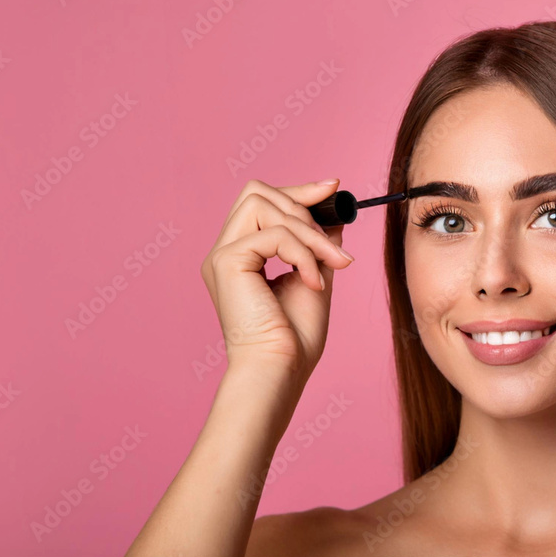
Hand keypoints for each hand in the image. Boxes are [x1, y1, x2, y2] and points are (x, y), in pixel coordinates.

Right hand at [200, 179, 354, 388]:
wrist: (281, 369)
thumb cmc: (294, 337)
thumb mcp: (314, 276)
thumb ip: (317, 244)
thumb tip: (332, 212)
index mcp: (241, 256)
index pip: (261, 202)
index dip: (298, 191)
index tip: (333, 188)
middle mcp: (226, 251)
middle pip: (256, 192)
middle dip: (302, 206)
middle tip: (331, 243)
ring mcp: (222, 255)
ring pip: (264, 206)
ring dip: (307, 232)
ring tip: (330, 264)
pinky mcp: (226, 262)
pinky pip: (272, 234)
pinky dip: (302, 254)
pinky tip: (314, 282)